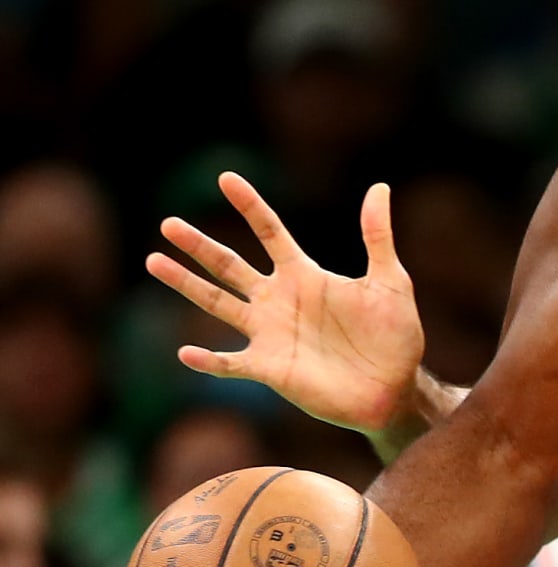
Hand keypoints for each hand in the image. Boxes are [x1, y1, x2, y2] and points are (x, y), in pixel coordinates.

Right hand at [147, 172, 425, 434]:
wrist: (395, 388)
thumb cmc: (395, 335)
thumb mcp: (390, 280)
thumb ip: (377, 236)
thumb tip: (379, 186)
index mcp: (305, 275)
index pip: (270, 232)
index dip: (250, 206)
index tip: (226, 178)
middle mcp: (279, 300)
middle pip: (230, 265)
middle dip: (199, 245)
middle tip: (168, 224)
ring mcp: (270, 334)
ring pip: (218, 303)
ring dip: (187, 285)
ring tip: (154, 261)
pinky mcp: (269, 369)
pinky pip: (231, 363)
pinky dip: (208, 360)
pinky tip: (186, 352)